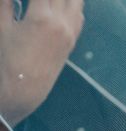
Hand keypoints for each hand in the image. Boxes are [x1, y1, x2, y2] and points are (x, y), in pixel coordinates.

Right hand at [0, 0, 83, 130]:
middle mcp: (61, 23)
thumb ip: (5, 4)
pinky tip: (62, 4)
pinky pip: (79, 17)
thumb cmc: (9, 58)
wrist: (26, 88)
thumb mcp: (3, 27)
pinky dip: (72, 6)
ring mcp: (70, 32)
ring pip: (77, 2)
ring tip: (52, 1)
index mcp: (42, 17)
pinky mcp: (72, 41)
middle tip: (39, 1)